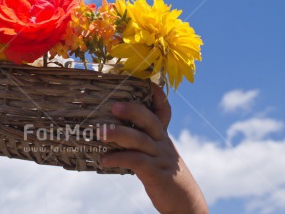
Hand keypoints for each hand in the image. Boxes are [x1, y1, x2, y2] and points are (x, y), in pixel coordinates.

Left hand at [100, 84, 208, 213]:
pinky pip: (136, 162)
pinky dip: (119, 158)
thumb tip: (111, 132)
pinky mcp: (156, 174)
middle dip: (132, 110)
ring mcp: (160, 157)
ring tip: (99, 133)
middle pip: (150, 120)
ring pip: (140, 140)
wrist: (185, 203)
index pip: (163, 111)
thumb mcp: (156, 155)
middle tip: (113, 106)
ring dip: (118, 134)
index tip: (147, 82)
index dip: (157, 95)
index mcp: (162, 136)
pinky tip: (104, 160)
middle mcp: (163, 142)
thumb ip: (139, 143)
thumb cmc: (163, 175)